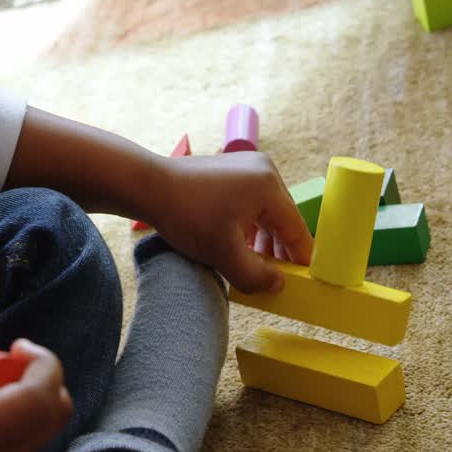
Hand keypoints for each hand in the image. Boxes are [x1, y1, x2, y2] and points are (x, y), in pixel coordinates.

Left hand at [149, 152, 313, 293]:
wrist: (148, 186)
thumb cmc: (186, 215)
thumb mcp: (223, 254)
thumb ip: (255, 275)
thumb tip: (278, 285)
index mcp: (269, 187)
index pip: (296, 229)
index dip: (300, 258)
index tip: (303, 282)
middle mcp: (264, 170)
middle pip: (284, 219)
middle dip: (280, 250)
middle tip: (275, 279)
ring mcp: (248, 167)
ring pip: (267, 212)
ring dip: (264, 240)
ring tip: (256, 266)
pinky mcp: (232, 170)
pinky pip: (252, 203)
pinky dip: (250, 226)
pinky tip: (240, 246)